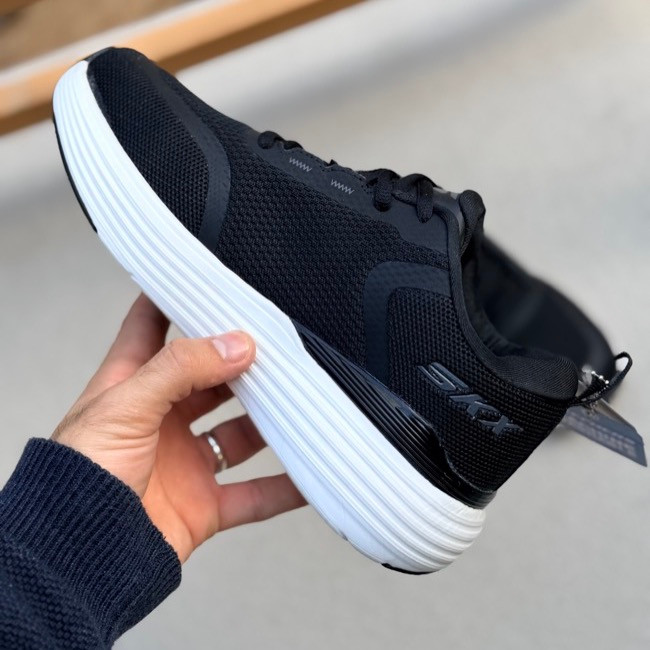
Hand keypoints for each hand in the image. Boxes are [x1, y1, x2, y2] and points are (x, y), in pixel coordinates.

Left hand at [52, 294, 304, 561]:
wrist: (78, 558)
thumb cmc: (77, 479)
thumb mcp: (125, 406)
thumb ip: (180, 369)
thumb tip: (236, 344)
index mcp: (131, 389)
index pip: (152, 330)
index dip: (175, 302)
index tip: (208, 281)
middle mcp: (161, 421)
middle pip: (210, 381)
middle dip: (241, 365)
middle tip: (275, 346)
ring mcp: (184, 463)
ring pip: (240, 434)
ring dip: (270, 423)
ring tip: (300, 401)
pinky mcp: (203, 504)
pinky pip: (253, 494)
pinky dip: (283, 488)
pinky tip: (308, 473)